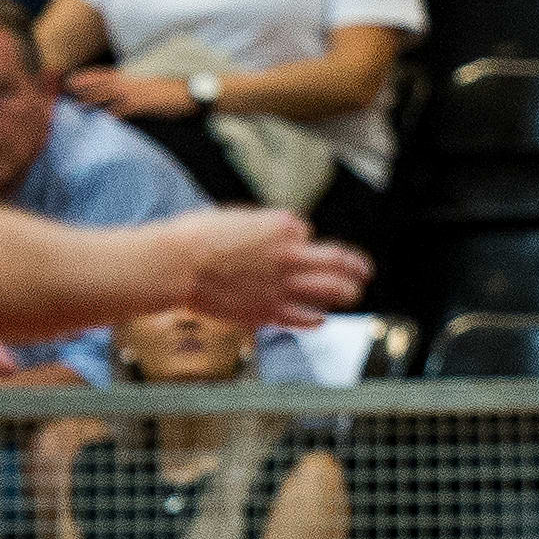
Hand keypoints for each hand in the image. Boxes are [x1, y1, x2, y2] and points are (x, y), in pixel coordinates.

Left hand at [67, 67, 195, 118]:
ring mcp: (136, 92)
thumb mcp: (151, 86)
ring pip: (108, 94)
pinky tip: (104, 119)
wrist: (192, 92)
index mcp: (133, 76)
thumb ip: (135, 88)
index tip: (72, 79)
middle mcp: (131, 82)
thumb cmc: (173, 92)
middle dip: (83, 86)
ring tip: (77, 105)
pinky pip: (124, 109)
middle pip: (101, 82)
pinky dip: (113, 114)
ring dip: (92, 99)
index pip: (105, 73)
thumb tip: (123, 98)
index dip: (88, 76)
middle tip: (66, 90)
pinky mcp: (144, 104)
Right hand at [172, 208, 367, 329]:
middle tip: (364, 271)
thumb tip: (284, 235)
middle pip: (338, 262)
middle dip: (355, 267)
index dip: (299, 238)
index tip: (295, 243)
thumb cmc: (196, 238)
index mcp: (283, 227)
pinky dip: (316, 318)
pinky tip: (321, 319)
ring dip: (347, 293)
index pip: (305, 232)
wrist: (175, 265)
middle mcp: (290, 256)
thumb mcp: (237, 219)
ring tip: (353, 294)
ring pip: (330, 290)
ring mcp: (282, 285)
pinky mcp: (268, 310)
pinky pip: (302, 317)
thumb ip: (264, 228)